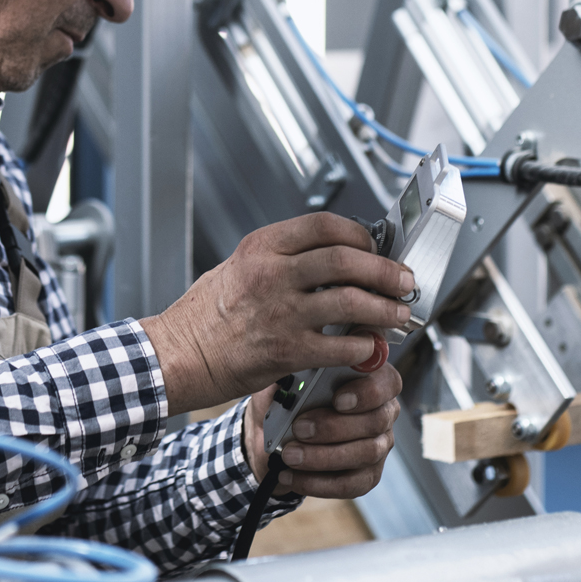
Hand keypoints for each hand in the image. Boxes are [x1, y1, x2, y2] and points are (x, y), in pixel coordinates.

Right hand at [140, 213, 414, 414]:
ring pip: (351, 301)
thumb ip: (281, 259)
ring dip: (384, 308)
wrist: (177, 356)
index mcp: (262, 247)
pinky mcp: (287, 350)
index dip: (361, 235)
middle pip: (347, 259)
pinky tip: (371, 346)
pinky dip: (364, 346)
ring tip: (398, 314)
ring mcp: (281, 312)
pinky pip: (341, 345)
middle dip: (385, 270)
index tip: (375, 246)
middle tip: (403, 280)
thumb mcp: (238, 267)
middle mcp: (273, 274)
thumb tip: (331, 259)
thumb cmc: (204, 315)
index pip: (325, 225)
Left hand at [243, 360, 401, 497]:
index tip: (338, 400)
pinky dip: (318, 483)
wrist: (278, 434)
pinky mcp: (366, 475)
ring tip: (290, 455)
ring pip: (365, 454)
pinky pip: (351, 484)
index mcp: (371, 380)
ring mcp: (378, 446)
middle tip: (299, 428)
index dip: (367, 392)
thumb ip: (303, 368)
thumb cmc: (290, 395)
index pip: (387, 383)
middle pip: (376, 421)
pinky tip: (290, 476)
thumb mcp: (291, 375)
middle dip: (334, 427)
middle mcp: (382, 412)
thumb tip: (303, 366)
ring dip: (323, 456)